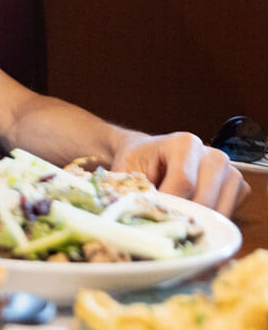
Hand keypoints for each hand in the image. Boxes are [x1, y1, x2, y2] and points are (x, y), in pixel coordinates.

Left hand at [112, 131, 247, 215]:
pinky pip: (228, 213)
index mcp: (186, 143)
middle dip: (182, 216)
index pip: (184, 182)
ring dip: (196, 221)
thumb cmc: (137, 162)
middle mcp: (214, 155)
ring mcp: (230, 171)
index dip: (168, 202)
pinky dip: (209, 220)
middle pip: (205, 200)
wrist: (149, 154)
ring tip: (175, 217)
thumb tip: (136, 213)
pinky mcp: (238, 187)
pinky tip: (190, 214)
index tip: (153, 213)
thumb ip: (134, 188)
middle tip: (164, 221)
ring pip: (219, 211)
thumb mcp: (128, 170)